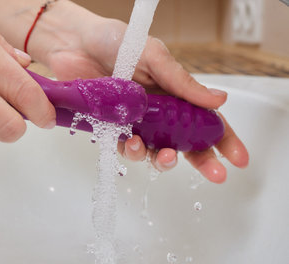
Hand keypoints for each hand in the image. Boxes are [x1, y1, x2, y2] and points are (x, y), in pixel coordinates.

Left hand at [35, 9, 247, 182]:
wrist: (75, 43)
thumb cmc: (115, 41)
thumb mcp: (154, 55)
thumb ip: (181, 81)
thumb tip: (218, 99)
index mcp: (173, 92)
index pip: (204, 118)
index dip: (222, 138)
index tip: (238, 157)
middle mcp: (156, 110)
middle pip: (184, 142)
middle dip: (201, 160)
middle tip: (214, 173)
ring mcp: (134, 121)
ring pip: (154, 150)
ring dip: (163, 159)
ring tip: (164, 155)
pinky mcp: (111, 127)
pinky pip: (124, 147)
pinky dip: (131, 150)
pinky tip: (132, 143)